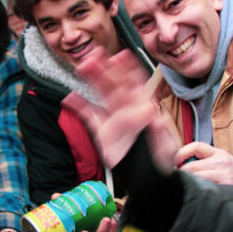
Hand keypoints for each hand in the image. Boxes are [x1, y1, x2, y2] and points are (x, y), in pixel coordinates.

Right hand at [62, 49, 175, 171]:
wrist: (148, 176)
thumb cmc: (161, 158)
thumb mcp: (164, 143)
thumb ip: (157, 126)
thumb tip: (150, 109)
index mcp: (143, 108)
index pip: (135, 84)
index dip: (128, 69)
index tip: (120, 56)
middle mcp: (127, 109)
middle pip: (114, 84)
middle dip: (104, 69)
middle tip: (94, 55)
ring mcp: (113, 119)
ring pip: (101, 94)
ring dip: (92, 79)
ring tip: (82, 66)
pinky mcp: (102, 132)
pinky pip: (89, 115)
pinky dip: (78, 106)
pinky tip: (69, 97)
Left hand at [176, 142, 232, 196]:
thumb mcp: (224, 159)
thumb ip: (206, 159)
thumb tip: (182, 164)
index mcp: (219, 153)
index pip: (196, 146)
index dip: (181, 153)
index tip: (176, 163)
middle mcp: (221, 162)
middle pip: (191, 166)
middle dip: (182, 174)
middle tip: (178, 180)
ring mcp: (223, 175)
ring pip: (196, 178)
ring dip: (188, 183)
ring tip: (186, 188)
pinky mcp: (225, 187)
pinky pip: (205, 188)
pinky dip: (198, 191)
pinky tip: (197, 194)